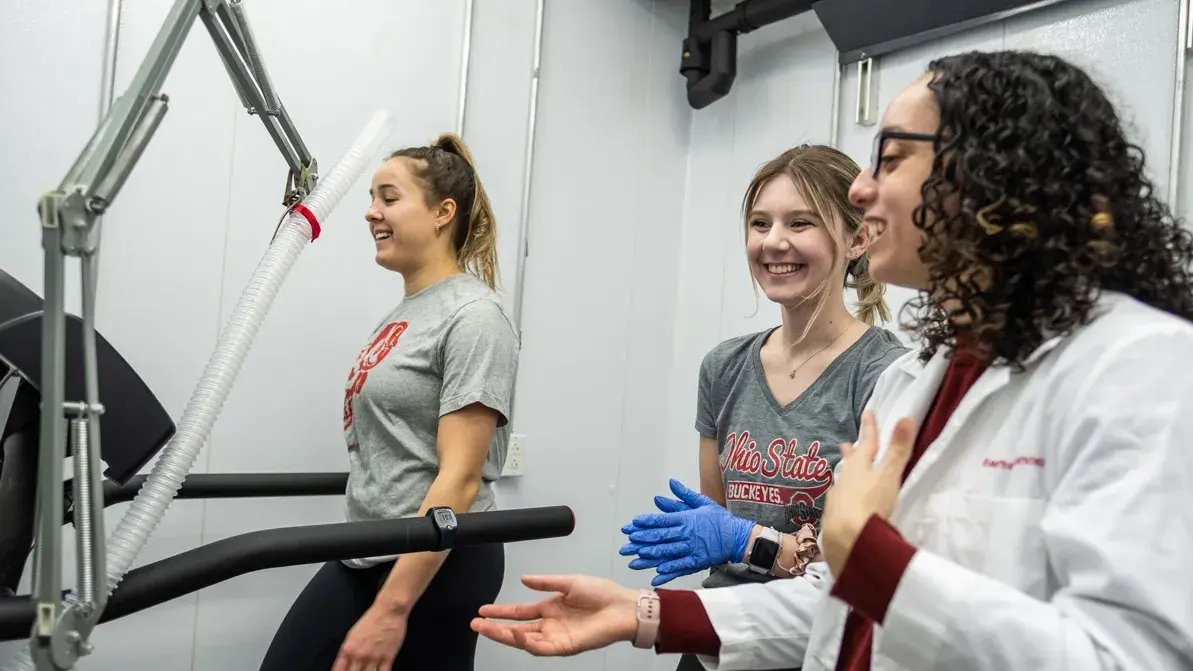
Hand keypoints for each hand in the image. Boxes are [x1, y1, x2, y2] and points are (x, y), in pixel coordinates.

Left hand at [333, 605, 407, 670]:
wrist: (388, 611)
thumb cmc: (372, 619)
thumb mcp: (352, 634)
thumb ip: (347, 651)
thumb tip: (345, 664)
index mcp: (348, 649)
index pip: (338, 670)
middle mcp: (359, 656)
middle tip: (357, 670)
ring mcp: (373, 658)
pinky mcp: (387, 658)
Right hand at [470, 575, 638, 656]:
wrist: (622, 606)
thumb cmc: (603, 594)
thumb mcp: (569, 581)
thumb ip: (545, 582)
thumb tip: (524, 578)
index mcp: (550, 608)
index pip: (519, 612)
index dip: (501, 612)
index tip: (483, 610)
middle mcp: (551, 624)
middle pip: (516, 628)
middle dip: (495, 628)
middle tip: (476, 624)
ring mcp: (557, 637)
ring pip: (524, 640)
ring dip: (505, 635)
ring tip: (488, 628)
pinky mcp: (566, 647)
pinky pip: (542, 648)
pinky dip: (528, 643)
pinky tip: (517, 636)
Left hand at [619, 479, 753, 585]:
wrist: (738, 537)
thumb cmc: (719, 519)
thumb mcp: (702, 502)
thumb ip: (684, 495)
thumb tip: (670, 482)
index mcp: (686, 519)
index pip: (662, 520)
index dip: (645, 523)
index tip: (631, 525)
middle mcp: (686, 534)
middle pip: (660, 537)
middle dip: (641, 541)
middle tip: (626, 545)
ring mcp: (691, 549)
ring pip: (667, 553)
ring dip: (649, 557)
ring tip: (633, 561)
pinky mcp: (697, 562)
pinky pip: (680, 567)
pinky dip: (668, 571)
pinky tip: (656, 574)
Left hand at [821, 411, 917, 575]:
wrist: (846, 539)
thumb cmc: (871, 504)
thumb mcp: (889, 475)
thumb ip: (898, 450)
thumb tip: (906, 417)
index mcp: (859, 467)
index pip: (867, 443)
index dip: (870, 428)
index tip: (867, 413)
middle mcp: (844, 480)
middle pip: (849, 463)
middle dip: (851, 452)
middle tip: (846, 443)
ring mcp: (836, 500)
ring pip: (841, 482)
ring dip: (844, 475)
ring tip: (843, 472)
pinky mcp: (832, 520)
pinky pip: (837, 503)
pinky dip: (841, 498)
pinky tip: (839, 503)